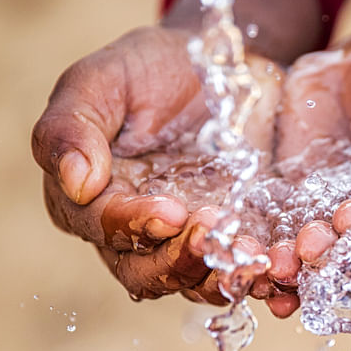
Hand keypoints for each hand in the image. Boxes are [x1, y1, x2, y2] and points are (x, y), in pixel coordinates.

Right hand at [32, 26, 282, 303]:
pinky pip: (241, 275)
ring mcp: (186, 243)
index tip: (171, 211)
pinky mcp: (232, 244)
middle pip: (147, 272)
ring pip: (195, 283)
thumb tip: (75, 184)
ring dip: (222, 277)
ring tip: (252, 257)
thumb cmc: (149, 69)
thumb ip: (72, 126)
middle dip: (181, 260)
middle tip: (215, 232)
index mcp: (91, 199)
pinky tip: (278, 270)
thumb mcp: (103, 79)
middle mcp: (134, 234)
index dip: (135, 226)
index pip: (104, 229)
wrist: (220, 67)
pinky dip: (259, 279)